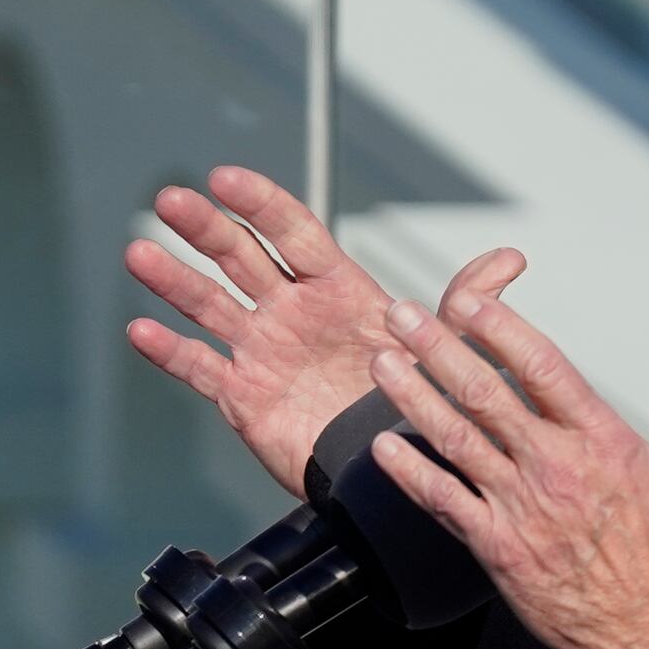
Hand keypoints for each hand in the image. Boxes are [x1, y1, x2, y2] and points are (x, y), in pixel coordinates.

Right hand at [125, 165, 524, 497]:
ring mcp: (263, 351)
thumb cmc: (416, 401)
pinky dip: (171, 351)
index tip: (225, 177)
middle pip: (240, 256)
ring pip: (210, 304)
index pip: (292, 232)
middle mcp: (292, 311)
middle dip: (204, 227)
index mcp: (337, 288)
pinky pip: (201, 368)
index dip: (259, 204)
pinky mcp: (245, 396)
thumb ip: (464, 303)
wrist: (395, 470)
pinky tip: (140, 330)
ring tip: (138, 252)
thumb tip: (510, 259)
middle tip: (169, 200)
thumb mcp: (448, 348)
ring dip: (173, 279)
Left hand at [365, 287, 648, 648]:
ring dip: (411, 396)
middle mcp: (554, 467)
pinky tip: (381, 445)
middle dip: (437, 347)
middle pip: (484, 394)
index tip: (466, 299)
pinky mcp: (495, 547)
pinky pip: (442, 501)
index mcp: (601, 440)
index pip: (541, 367)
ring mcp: (519, 508)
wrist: (648, 634)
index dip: (499, 327)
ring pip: (454, 440)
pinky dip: (408, 472)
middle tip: (401, 314)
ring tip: (381, 362)